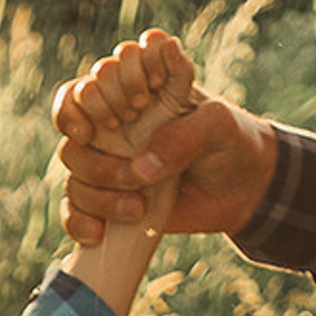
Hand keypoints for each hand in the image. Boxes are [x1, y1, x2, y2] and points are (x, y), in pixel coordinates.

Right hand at [53, 29, 278, 246]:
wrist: (243, 191)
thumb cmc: (230, 142)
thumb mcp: (217, 127)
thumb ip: (183, 137)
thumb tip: (140, 170)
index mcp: (136, 88)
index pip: (92, 81)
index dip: (96, 97)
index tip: (130, 113)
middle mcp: (115, 121)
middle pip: (72, 125)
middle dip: (95, 153)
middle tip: (134, 172)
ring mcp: (108, 160)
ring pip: (74, 168)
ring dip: (98, 192)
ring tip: (139, 208)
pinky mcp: (108, 198)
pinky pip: (74, 209)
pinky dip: (79, 222)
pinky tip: (99, 233)